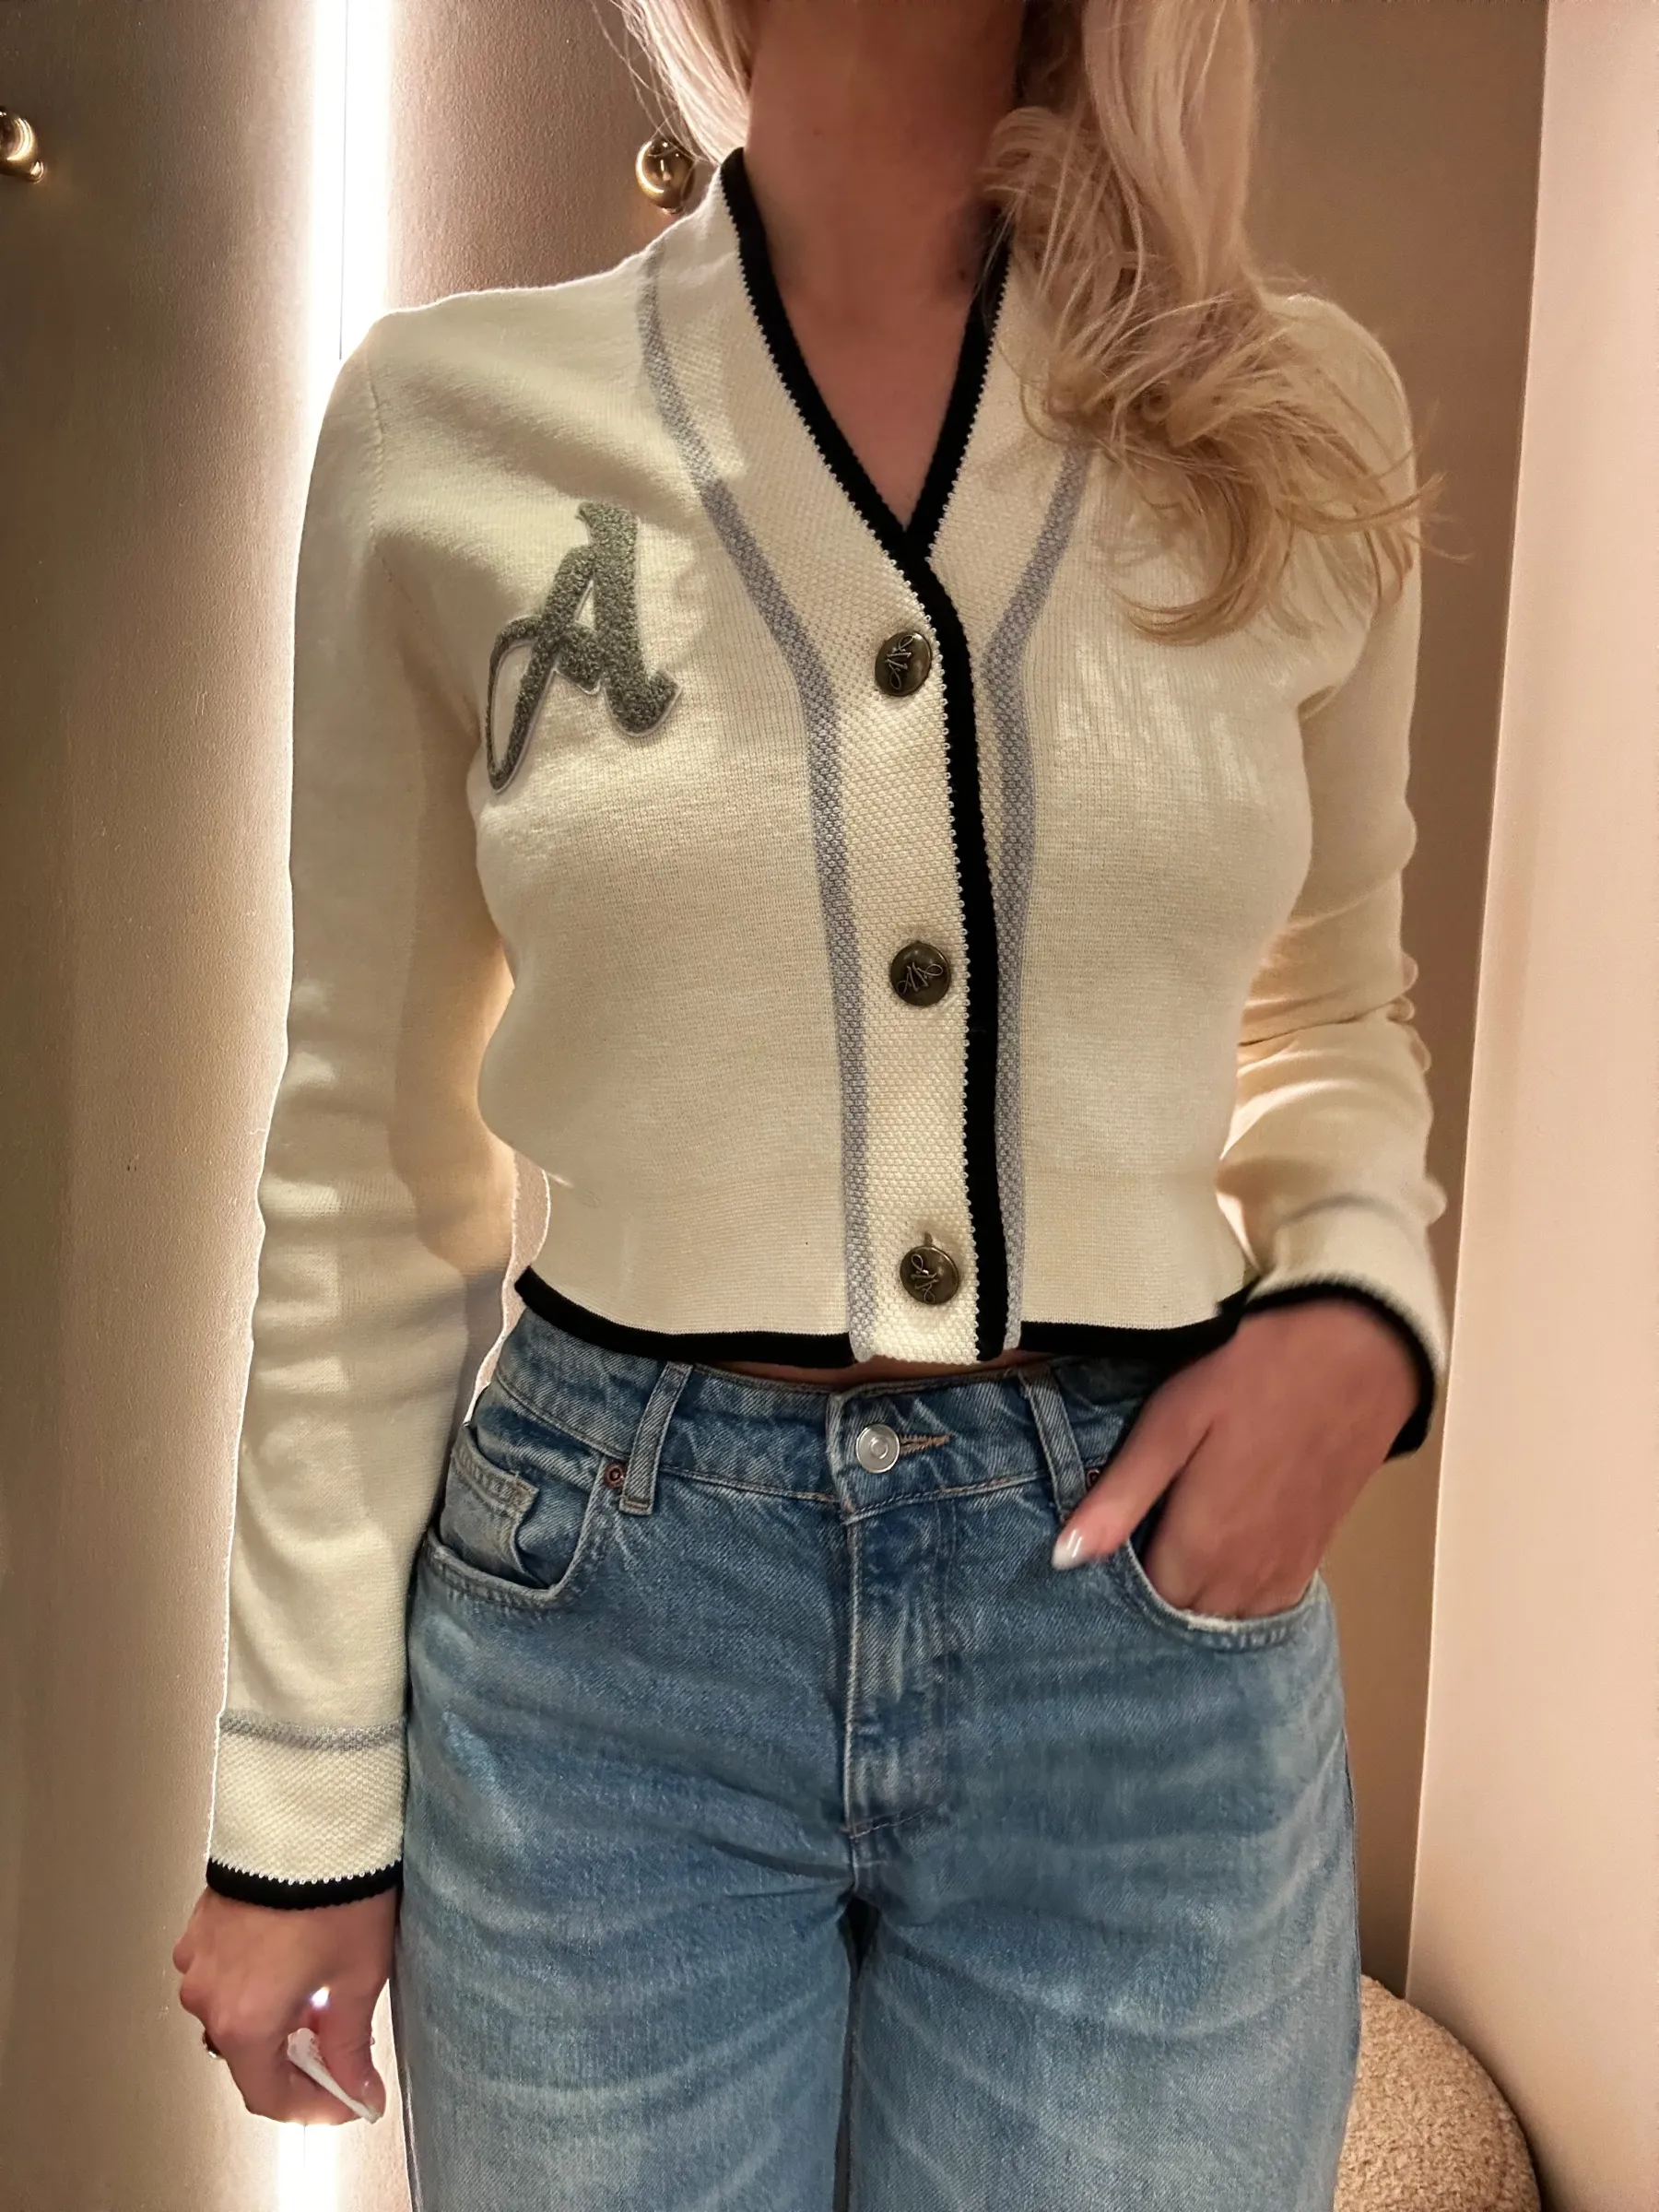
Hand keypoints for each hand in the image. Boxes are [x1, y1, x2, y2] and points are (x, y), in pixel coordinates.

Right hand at [173, 1884, 398, 2122]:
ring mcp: (199, 1960)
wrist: (305, 1813)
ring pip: (236, 2012)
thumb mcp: (357, 1974)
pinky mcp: (200, 1927)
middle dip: (298, 2056)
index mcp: (244, 2021)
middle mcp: (208, 1997)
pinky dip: (255, 1979)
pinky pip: (224, 1973)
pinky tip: (293, 1956)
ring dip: (275, 2014)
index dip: (311, 2105)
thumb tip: (357, 2088)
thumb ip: (350, 2043)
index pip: (269, 2096)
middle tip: (343, 2040)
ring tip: (321, 1988)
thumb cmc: (335, 1887)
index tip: (345, 2097)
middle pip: (251, 2054)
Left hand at [1053, 1300, 1418, 1617]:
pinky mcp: (1316, 1556)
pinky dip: (1241, 1591)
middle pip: (1184, 1614)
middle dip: (1159, 1585)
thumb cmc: (1250, 1376)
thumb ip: (1121, 1497)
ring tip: (1181, 1537)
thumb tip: (1064, 1559)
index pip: (1143, 1603)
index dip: (1121, 1573)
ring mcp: (1286, 1571)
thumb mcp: (1171, 1422)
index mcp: (1202, 1547)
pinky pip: (1267, 1604)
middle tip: (1143, 1529)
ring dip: (1201, 1592)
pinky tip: (1226, 1548)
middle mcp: (1245, 1577)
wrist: (1358, 1354)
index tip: (1114, 1533)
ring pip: (1226, 1615)